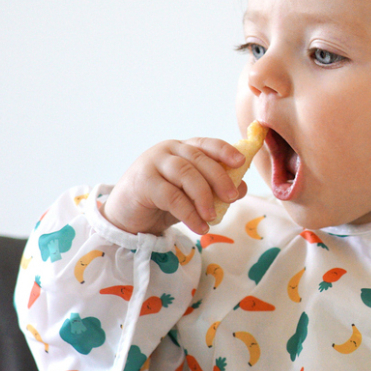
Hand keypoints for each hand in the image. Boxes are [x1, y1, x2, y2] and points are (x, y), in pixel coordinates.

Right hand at [101, 138, 247, 235]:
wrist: (129, 218)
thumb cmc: (163, 203)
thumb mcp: (192, 195)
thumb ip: (214, 189)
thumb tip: (242, 188)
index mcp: (182, 149)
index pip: (206, 144)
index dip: (224, 151)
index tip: (241, 162)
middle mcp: (168, 151)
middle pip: (198, 159)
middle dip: (219, 178)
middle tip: (232, 197)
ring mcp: (153, 163)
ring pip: (185, 173)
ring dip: (203, 196)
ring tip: (213, 217)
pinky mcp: (143, 182)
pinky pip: (171, 196)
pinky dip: (189, 213)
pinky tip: (199, 227)